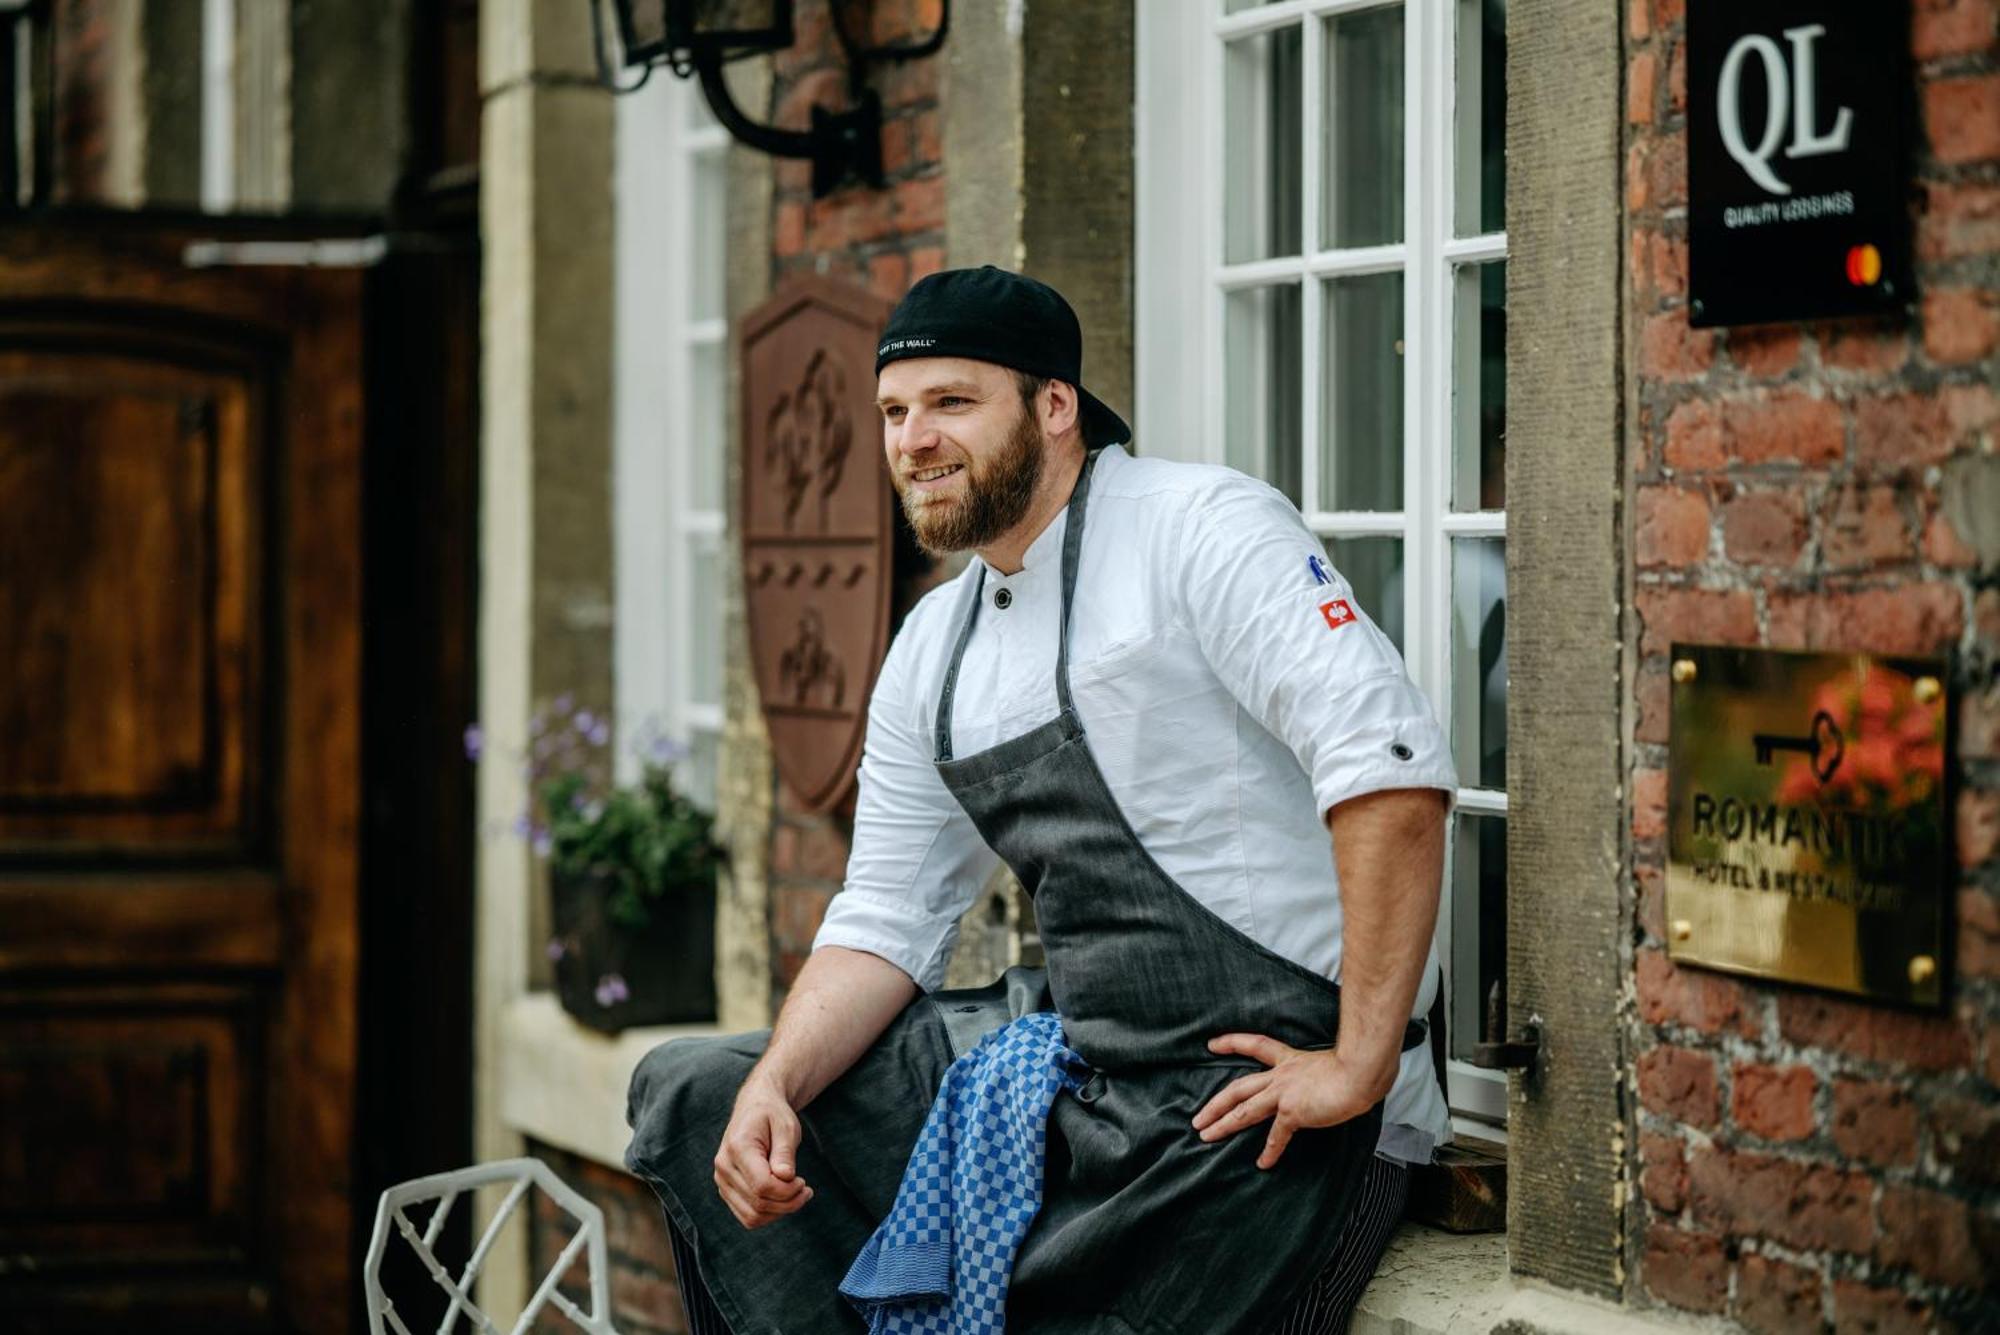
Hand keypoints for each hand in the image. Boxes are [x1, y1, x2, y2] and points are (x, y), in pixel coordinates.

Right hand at [712, 1074, 813, 1228]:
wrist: (754, 1107)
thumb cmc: (773, 1115)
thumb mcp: (786, 1126)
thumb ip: (785, 1152)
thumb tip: (785, 1178)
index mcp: (738, 1147)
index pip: (762, 1186)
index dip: (787, 1191)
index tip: (803, 1182)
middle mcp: (724, 1167)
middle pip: (758, 1204)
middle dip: (788, 1203)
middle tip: (806, 1190)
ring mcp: (722, 1180)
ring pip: (752, 1216)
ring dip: (779, 1212)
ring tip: (797, 1195)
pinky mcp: (726, 1190)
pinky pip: (747, 1216)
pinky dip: (768, 1214)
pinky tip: (782, 1199)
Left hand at [1190, 1034, 1390, 1169]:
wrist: (1360, 1072)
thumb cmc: (1357, 1066)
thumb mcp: (1334, 1063)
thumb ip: (1325, 1073)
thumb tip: (1333, 1083)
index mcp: (1290, 1060)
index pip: (1255, 1045)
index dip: (1232, 1043)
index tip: (1212, 1044)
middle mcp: (1282, 1075)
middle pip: (1238, 1087)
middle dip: (1215, 1103)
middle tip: (1197, 1118)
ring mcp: (1284, 1093)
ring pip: (1244, 1109)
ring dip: (1224, 1124)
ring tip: (1206, 1136)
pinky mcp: (1293, 1111)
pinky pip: (1276, 1135)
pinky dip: (1270, 1151)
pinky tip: (1263, 1163)